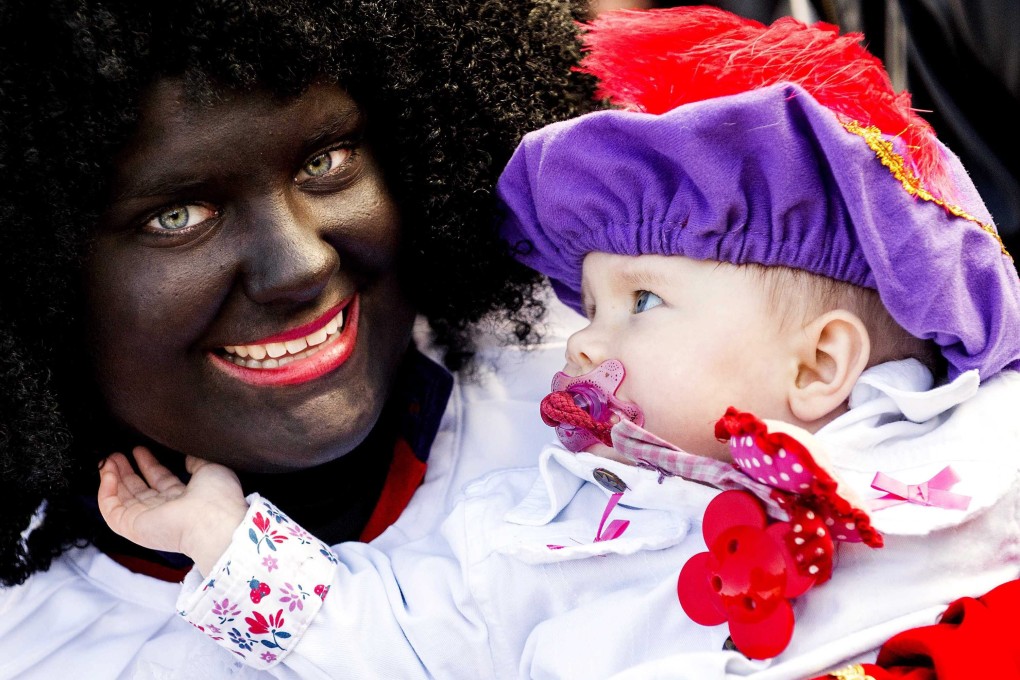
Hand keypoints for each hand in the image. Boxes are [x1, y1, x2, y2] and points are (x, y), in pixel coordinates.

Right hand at [98, 446, 248, 575]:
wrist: (213, 521)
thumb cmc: (218, 497)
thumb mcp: (211, 469)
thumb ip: (197, 461)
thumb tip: (188, 456)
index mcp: (184, 500)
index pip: (161, 481)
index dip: (149, 464)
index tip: (140, 449)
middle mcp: (165, 511)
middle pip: (139, 490)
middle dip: (126, 471)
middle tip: (116, 453)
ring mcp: (147, 520)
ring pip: (122, 499)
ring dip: (112, 478)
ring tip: (107, 459)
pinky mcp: (133, 527)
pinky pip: (112, 511)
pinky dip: (105, 493)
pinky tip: (108, 473)